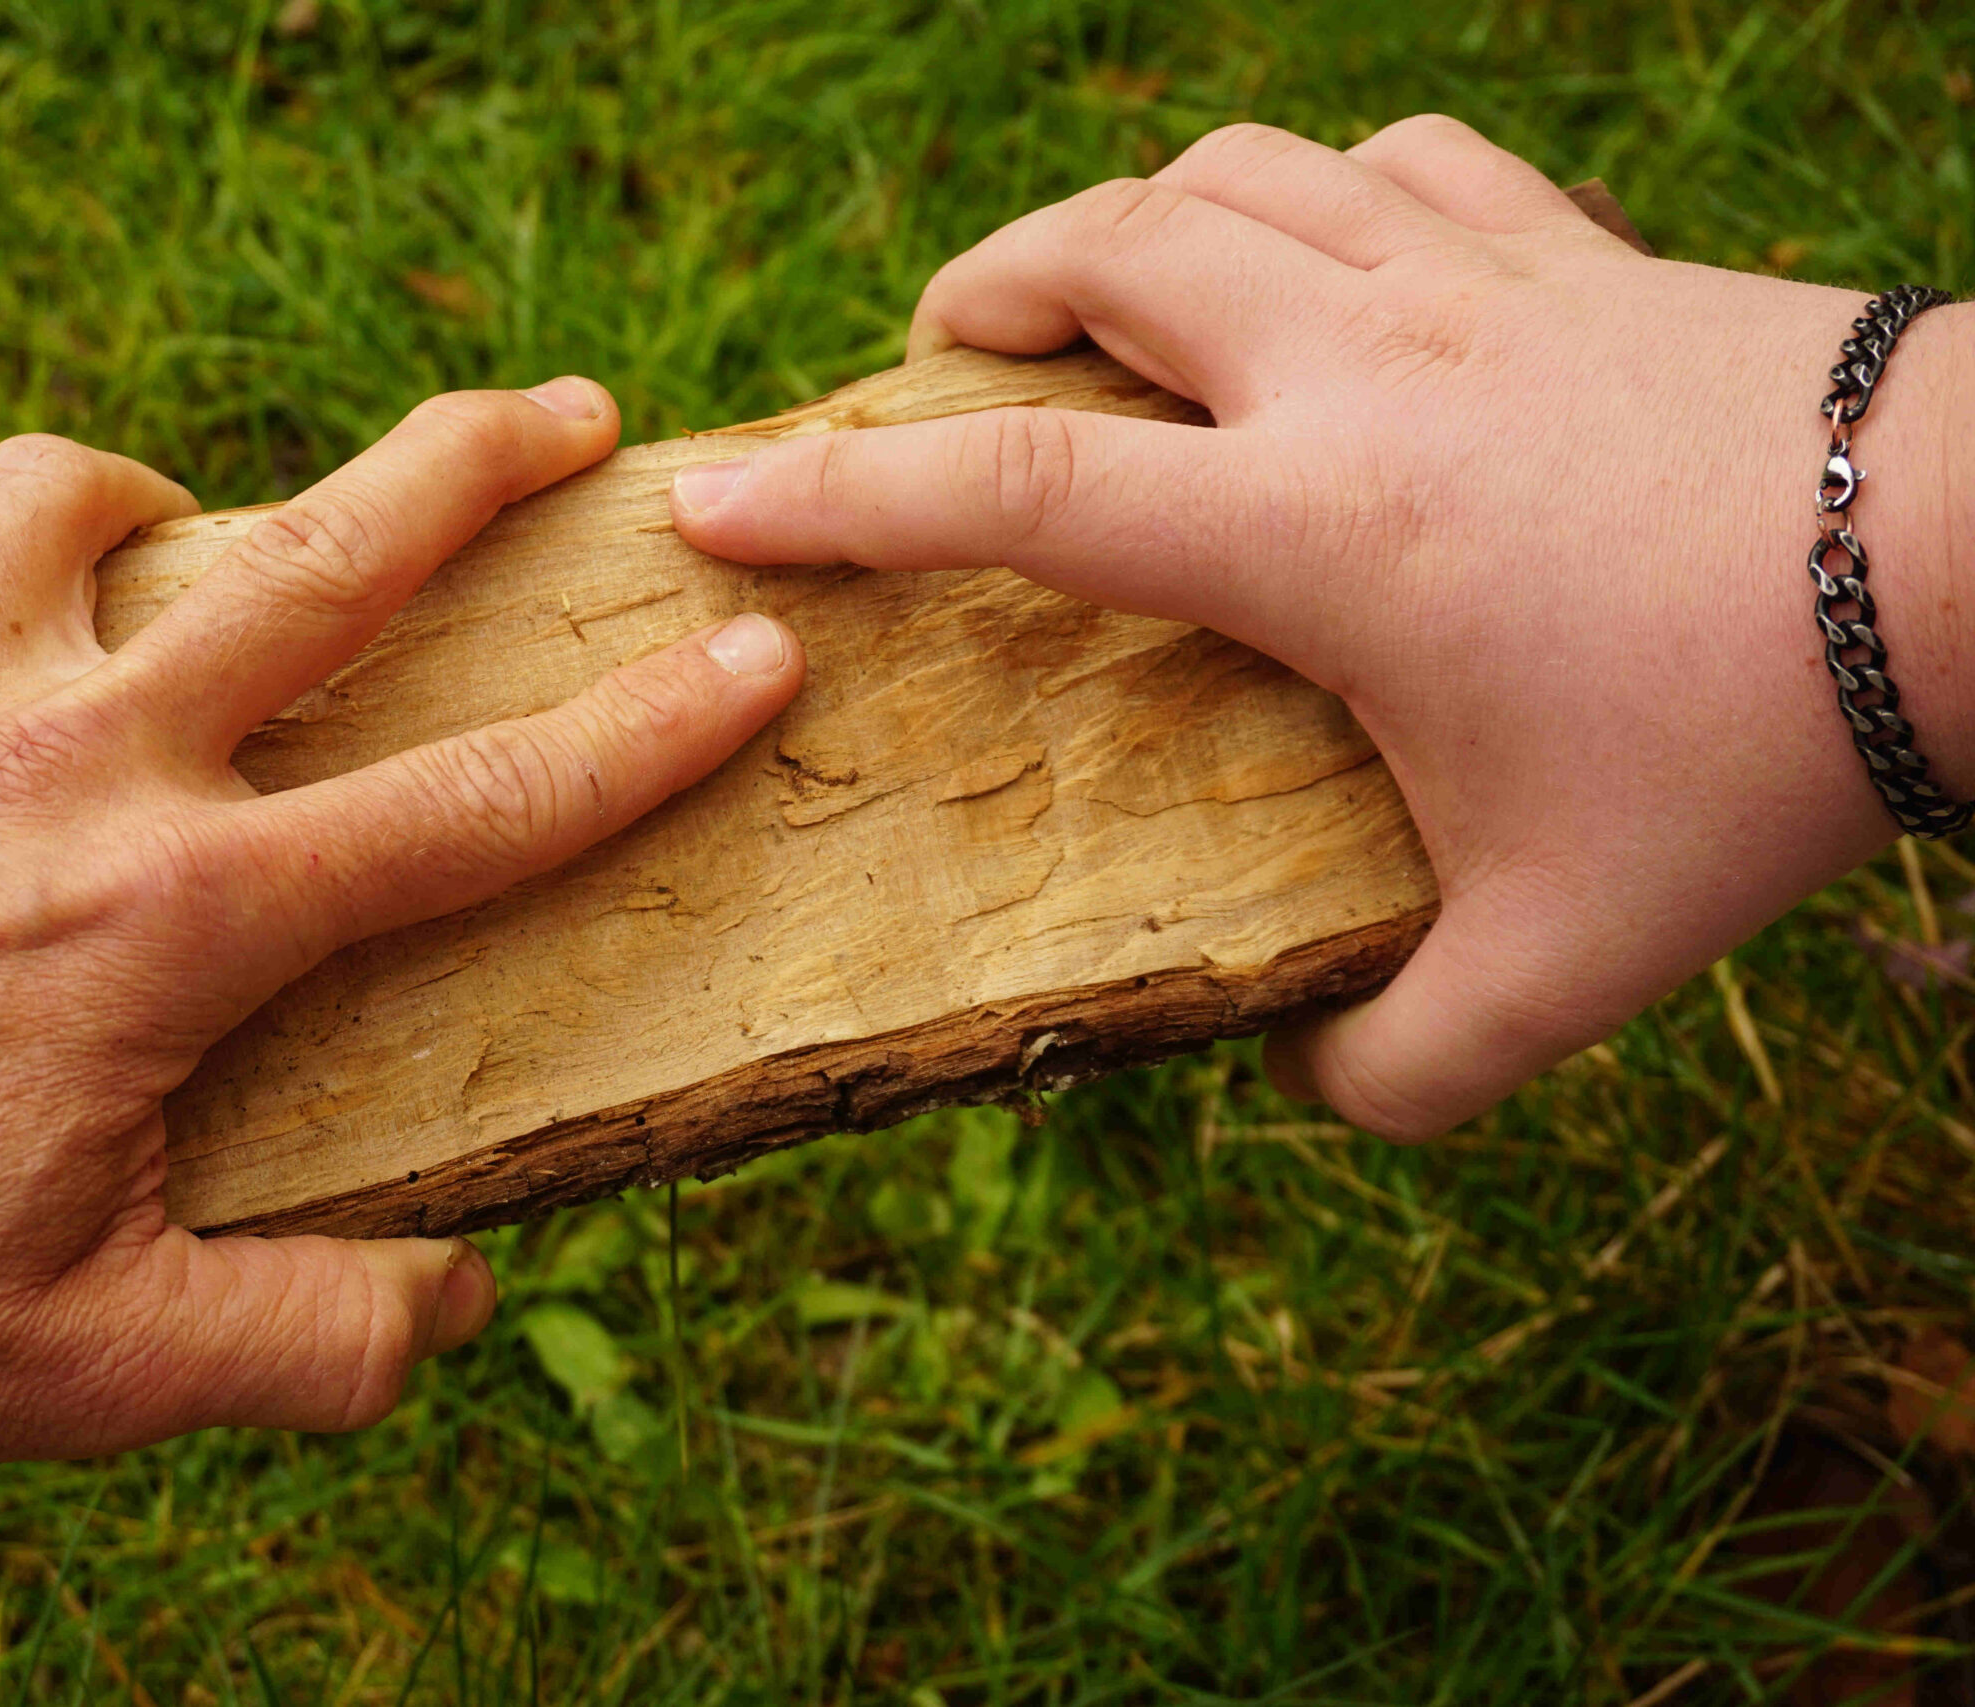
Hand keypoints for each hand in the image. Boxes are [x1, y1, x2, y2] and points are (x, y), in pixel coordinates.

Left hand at [0, 377, 804, 1486]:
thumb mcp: (85, 1366)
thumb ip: (305, 1343)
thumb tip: (457, 1306)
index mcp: (182, 914)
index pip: (479, 807)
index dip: (646, 730)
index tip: (751, 652)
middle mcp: (71, 758)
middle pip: (322, 554)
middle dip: (474, 464)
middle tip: (569, 413)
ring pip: (64, 488)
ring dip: (154, 495)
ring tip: (184, 542)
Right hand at [671, 116, 1973, 1139]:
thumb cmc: (1751, 756)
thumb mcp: (1563, 959)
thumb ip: (1409, 1061)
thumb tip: (1323, 1084)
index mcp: (1313, 528)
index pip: (1018, 488)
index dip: (839, 494)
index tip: (713, 493)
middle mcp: (1356, 366)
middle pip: (1101, 252)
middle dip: (977, 296)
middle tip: (933, 365)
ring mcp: (1465, 278)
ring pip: (1231, 166)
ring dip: (1125, 221)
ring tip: (1092, 296)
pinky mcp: (1565, 242)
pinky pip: (1393, 154)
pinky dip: (1311, 187)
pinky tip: (1317, 255)